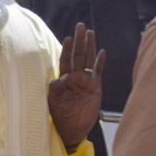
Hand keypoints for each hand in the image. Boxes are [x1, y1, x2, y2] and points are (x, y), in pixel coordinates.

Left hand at [48, 22, 105, 149]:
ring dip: (90, 46)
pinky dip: (100, 62)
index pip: (65, 60)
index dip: (67, 50)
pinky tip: (102, 52)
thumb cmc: (60, 115)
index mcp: (63, 79)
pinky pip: (98, 72)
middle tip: (80, 26)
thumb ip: (55, 88)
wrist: (72, 129)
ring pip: (88, 59)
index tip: (68, 38)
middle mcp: (75, 77)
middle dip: (79, 41)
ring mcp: (86, 81)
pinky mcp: (96, 87)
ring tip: (90, 33)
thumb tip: (60, 78)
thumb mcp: (52, 101)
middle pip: (78, 55)